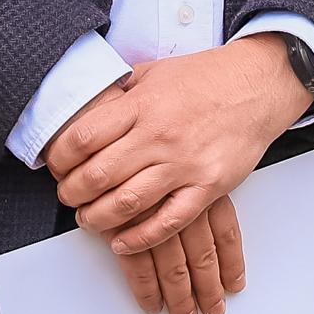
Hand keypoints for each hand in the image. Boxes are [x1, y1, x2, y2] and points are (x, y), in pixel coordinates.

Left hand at [42, 39, 305, 313]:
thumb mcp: (154, 71)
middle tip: (67, 197)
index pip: (83, 138)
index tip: (56, 166)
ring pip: (127, 203)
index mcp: (141, 106)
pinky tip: (122, 242)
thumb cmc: (205, 79)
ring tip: (87, 219)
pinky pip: (168, 221)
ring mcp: (184, 164)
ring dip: (98, 218)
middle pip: (98, 175)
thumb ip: (121, 92)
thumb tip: (88, 105)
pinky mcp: (207, 186)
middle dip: (72, 193)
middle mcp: (158, 136)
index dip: (60, 158)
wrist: (257, 86)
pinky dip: (140, 237)